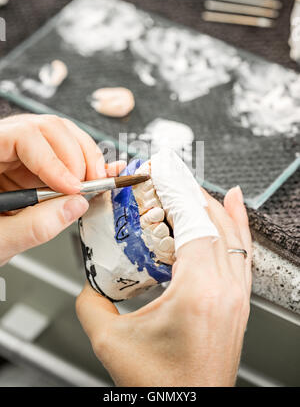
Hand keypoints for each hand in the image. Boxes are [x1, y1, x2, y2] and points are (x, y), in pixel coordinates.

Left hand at [0, 114, 124, 264]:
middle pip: (47, 129)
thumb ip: (34, 226)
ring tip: (93, 185)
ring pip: (60, 136)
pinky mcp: (31, 165)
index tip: (71, 188)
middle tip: (89, 186)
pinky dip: (85, 166)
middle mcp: (1, 146)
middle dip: (76, 156)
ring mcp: (17, 153)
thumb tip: (75, 206)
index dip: (53, 159)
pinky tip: (98, 176)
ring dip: (84, 160)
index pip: (22, 135)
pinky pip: (64, 154)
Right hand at [76, 186, 251, 386]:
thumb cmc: (161, 385)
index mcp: (198, 293)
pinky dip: (238, 225)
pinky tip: (233, 207)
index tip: (166, 172)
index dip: (179, 193)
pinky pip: (244, 253)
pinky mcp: (238, 303)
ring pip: (233, 234)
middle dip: (190, 194)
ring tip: (191, 187)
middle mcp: (226, 291)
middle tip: (169, 178)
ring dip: (211, 206)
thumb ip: (92, 303)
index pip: (195, 223)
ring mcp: (237, 297)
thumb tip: (90, 283)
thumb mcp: (112, 341)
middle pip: (214, 223)